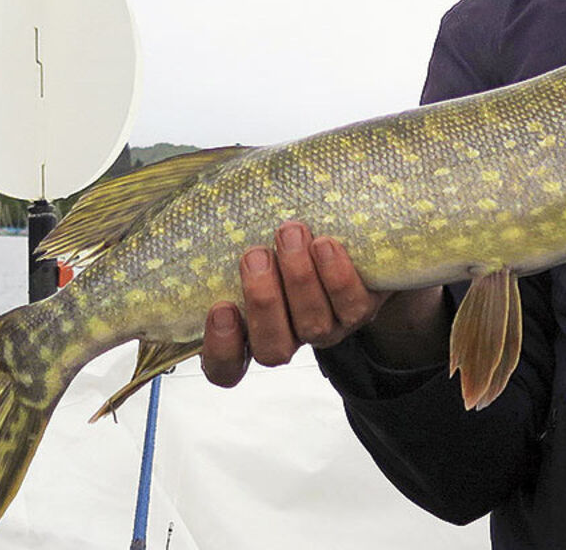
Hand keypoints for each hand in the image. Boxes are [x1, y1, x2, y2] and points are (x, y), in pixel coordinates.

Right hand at [200, 221, 444, 385]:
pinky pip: (353, 306)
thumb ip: (228, 226)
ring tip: (291, 233)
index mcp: (250, 328)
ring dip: (299, 280)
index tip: (220, 308)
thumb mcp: (252, 229)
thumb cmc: (288, 229)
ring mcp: (328, 327)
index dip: (220, 349)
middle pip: (272, 349)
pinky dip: (337, 275)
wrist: (357, 230)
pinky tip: (326, 243)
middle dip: (263, 302)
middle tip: (255, 255)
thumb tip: (201, 197)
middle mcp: (290, 336)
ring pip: (313, 327)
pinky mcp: (363, 310)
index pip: (226, 367)